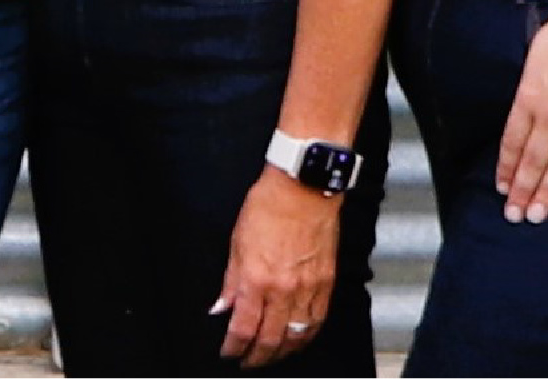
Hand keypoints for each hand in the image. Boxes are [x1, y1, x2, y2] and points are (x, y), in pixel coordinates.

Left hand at [211, 168, 338, 367]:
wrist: (304, 186)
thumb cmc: (268, 205)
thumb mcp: (237, 241)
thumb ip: (230, 281)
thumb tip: (220, 308)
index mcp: (256, 278)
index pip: (243, 328)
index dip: (233, 347)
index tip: (228, 352)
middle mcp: (283, 289)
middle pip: (270, 340)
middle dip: (256, 357)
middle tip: (247, 362)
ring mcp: (308, 288)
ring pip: (296, 337)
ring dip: (282, 352)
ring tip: (271, 356)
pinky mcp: (326, 283)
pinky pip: (317, 321)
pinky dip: (306, 337)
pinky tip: (298, 340)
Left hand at [497, 0, 547, 223]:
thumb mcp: (533, 60)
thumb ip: (527, 92)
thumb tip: (523, 114)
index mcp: (529, 98)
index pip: (512, 143)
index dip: (507, 169)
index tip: (502, 189)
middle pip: (533, 161)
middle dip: (522, 191)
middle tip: (515, 216)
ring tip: (538, 215)